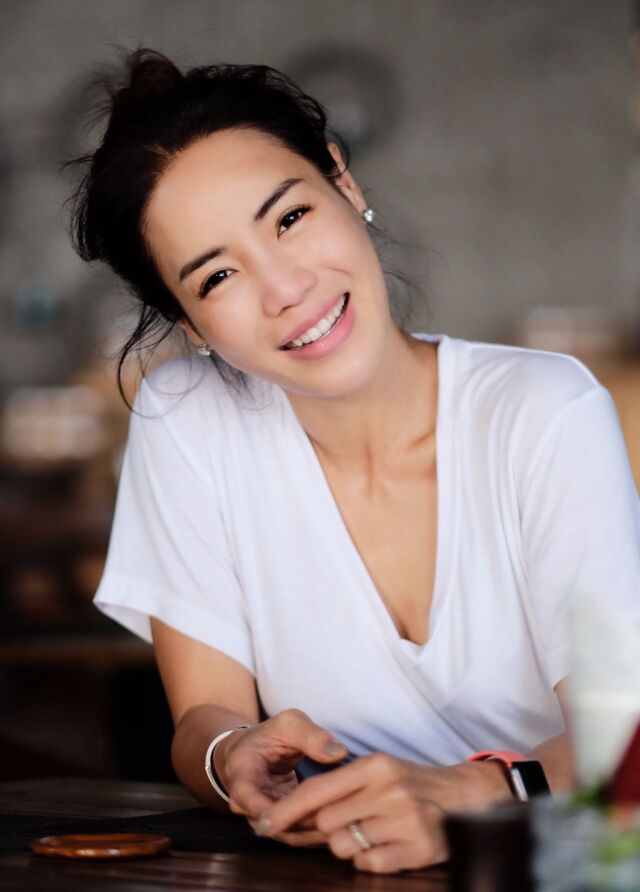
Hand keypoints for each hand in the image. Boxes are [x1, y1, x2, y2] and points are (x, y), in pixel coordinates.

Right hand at [216, 708, 348, 846]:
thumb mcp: (288, 724)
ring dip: (315, 831)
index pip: (248, 799)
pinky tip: (342, 825)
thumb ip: (311, 735)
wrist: (255, 750)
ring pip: (288, 834)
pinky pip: (298, 834)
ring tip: (346, 821)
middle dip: (305, 822)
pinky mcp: (280, 824)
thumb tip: (338, 753)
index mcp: (241, 775)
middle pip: (274, 823)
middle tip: (339, 815)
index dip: (274, 808)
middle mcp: (246, 804)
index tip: (306, 806)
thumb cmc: (270, 735)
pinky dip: (318, 832)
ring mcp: (263, 817)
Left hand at [257, 753, 510, 871]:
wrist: (464, 796)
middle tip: (345, 824)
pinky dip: (371, 859)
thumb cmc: (410, 784)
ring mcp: (406, 818)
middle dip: (326, 830)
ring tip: (372, 831)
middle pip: (326, 823)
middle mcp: (389, 789)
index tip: (263, 823)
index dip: (286, 810)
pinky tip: (386, 845)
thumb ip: (341, 786)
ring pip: (344, 846)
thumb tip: (297, 812)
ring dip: (349, 845)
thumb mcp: (377, 771)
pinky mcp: (420, 847)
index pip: (318, 790)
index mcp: (374, 765)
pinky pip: (369, 864)